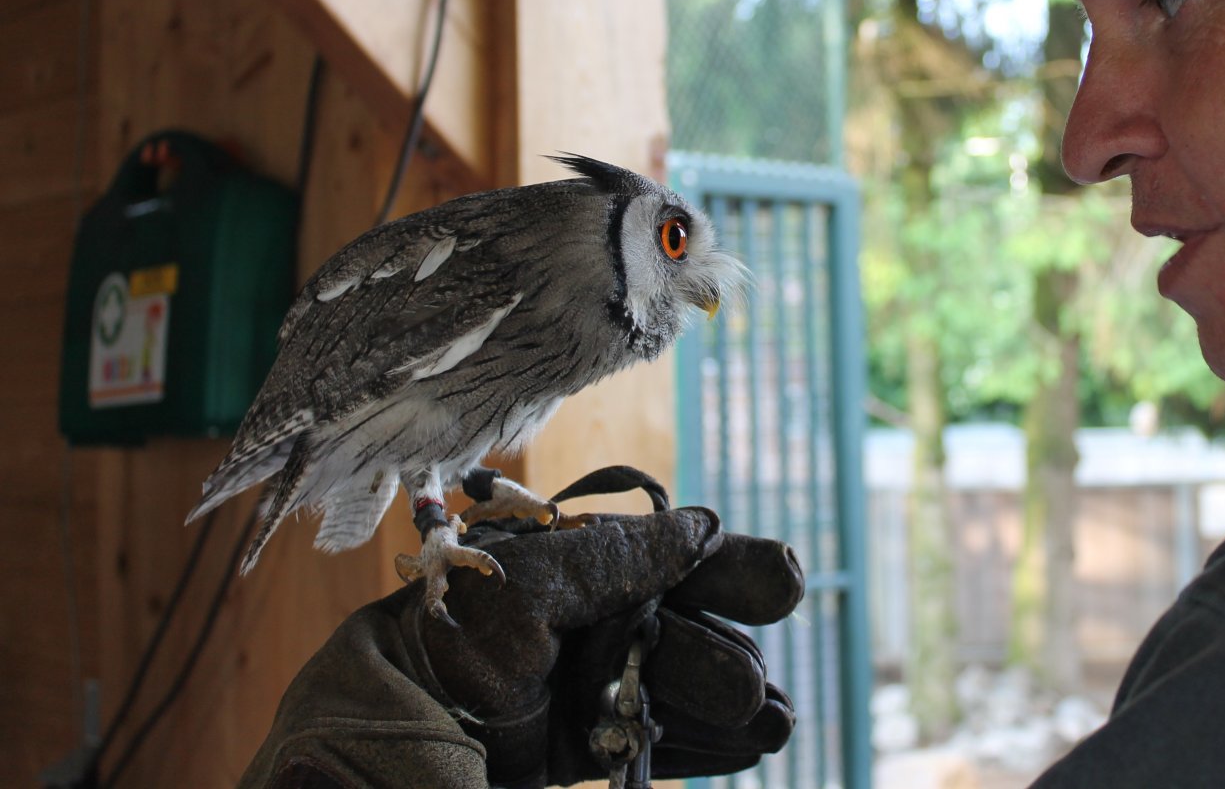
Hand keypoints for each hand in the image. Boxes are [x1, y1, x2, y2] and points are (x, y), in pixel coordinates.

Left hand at [403, 488, 801, 786]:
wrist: (391, 730)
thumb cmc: (457, 637)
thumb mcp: (536, 582)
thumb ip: (618, 558)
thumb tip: (703, 526)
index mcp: (580, 570)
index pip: (672, 563)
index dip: (731, 569)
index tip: (782, 581)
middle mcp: (591, 626)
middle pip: (683, 635)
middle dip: (726, 658)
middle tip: (755, 692)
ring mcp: (586, 691)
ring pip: (677, 695)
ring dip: (728, 710)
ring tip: (776, 725)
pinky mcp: (576, 750)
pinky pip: (651, 746)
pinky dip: (700, 750)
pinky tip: (748, 749)